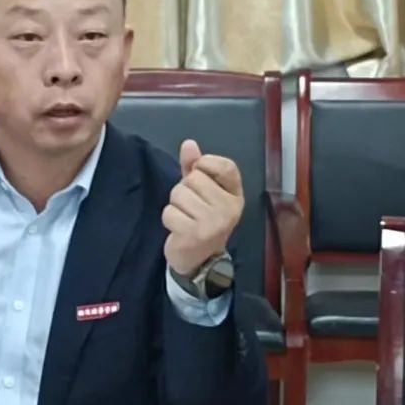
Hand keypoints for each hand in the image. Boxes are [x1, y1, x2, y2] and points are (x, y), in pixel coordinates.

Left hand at [162, 139, 243, 275]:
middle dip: (184, 189)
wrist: (200, 260)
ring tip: (185, 217)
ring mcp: (214, 222)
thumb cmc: (200, 219)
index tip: (200, 176)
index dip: (205, 164)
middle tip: (191, 206)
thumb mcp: (201, 191)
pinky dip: (169, 219)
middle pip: (194, 178)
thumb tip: (189, 144)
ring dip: (175, 205)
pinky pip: (170, 212)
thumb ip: (194, 166)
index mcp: (235, 195)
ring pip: (179, 194)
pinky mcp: (195, 234)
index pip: (224, 165)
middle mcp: (229, 208)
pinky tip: (179, 228)